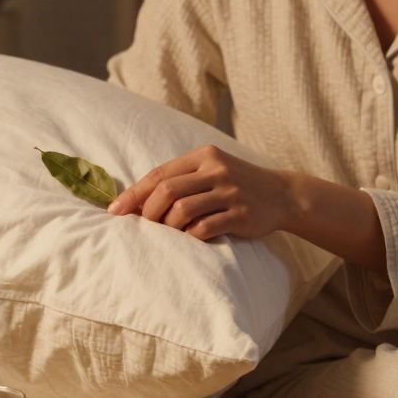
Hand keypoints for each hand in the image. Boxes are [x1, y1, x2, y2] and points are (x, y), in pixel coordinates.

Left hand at [107, 145, 296, 240]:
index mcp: (203, 156)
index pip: (159, 174)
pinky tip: (187, 241)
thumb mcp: (212, 170)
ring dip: (167, 227)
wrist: (282, 194)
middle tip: (141, 228)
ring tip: (165, 236)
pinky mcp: (241, 214)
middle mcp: (216, 170)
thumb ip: (181, 179)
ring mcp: (230, 192)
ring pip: (182, 210)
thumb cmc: (237, 185)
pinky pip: (205, 227)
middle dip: (147, 213)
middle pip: (167, 191)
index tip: (115, 211)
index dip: (133, 194)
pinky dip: (189, 237)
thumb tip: (138, 201)